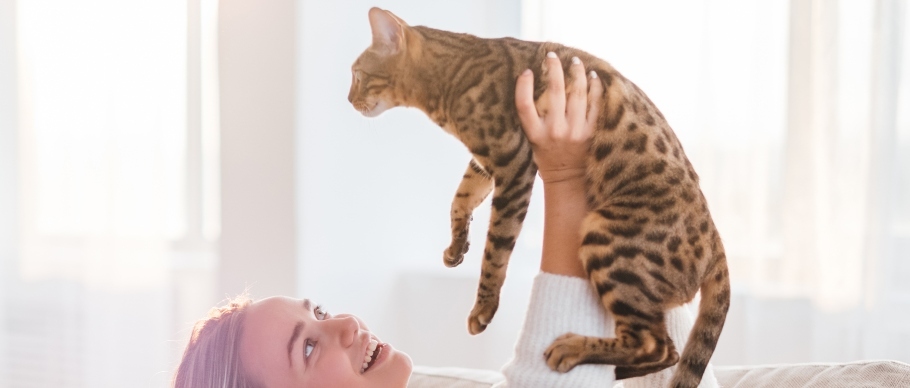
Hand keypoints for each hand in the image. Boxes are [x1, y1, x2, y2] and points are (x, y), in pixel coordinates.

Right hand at [515, 53, 602, 183]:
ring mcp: (574, 132)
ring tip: (575, 62)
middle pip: (554, 92)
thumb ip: (534, 117)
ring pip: (577, 93)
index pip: (524, 105)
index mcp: (535, 134)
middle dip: (554, 69)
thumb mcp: (532, 139)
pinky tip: (593, 76)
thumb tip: (537, 82)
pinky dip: (595, 87)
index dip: (524, 86)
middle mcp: (554, 131)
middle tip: (552, 55)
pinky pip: (595, 104)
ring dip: (576, 73)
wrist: (567, 179)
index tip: (527, 71)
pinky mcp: (591, 133)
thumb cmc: (547, 155)